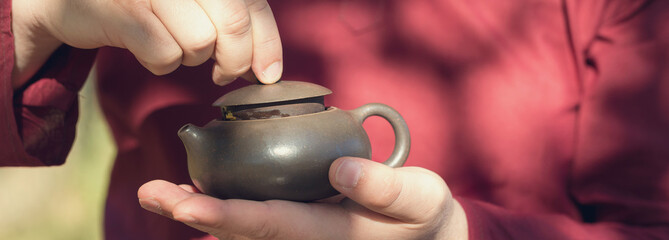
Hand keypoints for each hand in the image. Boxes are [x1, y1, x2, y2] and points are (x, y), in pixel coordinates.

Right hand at [11, 0, 281, 87]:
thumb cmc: (143, 4)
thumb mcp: (192, 3)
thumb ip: (232, 21)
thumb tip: (267, 68)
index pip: (252, 3)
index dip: (268, 43)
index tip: (268, 74)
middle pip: (233, 23)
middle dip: (235, 60)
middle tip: (224, 74)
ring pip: (200, 43)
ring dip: (189, 57)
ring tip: (170, 44)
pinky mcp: (126, 10)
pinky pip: (165, 56)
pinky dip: (160, 63)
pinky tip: (147, 48)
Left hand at [137, 157, 468, 238]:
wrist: (425, 238)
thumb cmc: (422, 217)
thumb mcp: (419, 198)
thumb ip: (384, 188)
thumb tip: (340, 167)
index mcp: (328, 233)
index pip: (268, 226)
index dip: (225, 217)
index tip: (186, 206)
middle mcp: (305, 239)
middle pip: (241, 232)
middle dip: (194, 214)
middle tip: (152, 194)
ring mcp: (301, 236)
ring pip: (242, 230)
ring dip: (200, 212)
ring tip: (161, 194)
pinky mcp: (301, 227)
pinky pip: (256, 222)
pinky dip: (225, 210)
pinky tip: (200, 193)